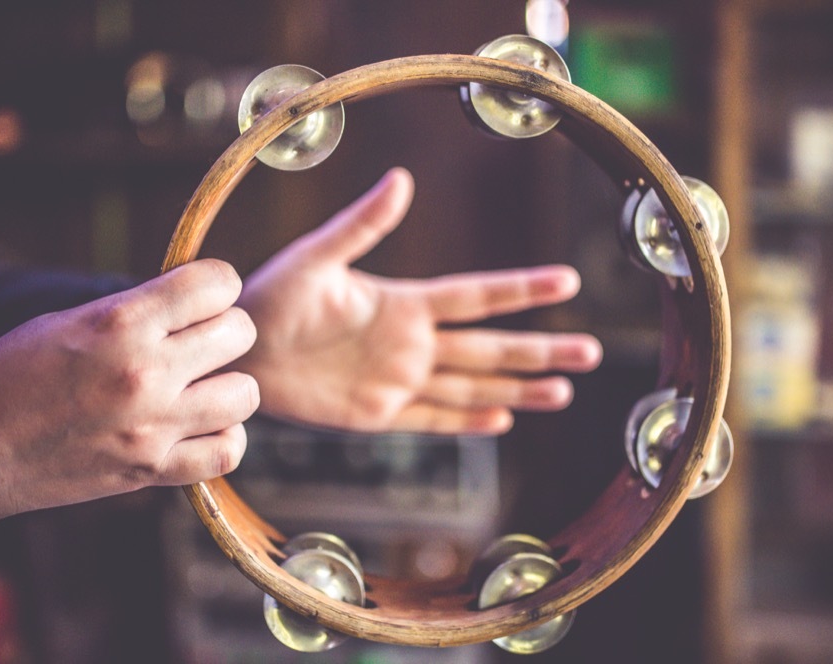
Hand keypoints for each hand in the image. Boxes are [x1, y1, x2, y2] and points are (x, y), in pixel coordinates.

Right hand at [0, 259, 258, 577]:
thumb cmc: (9, 376)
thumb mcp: (70, 322)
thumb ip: (138, 312)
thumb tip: (195, 302)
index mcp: (121, 323)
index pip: (216, 282)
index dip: (216, 285)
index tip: (200, 297)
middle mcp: (145, 371)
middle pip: (240, 332)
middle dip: (225, 331)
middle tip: (198, 343)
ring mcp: (153, 425)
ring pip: (246, 393)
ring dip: (229, 386)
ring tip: (200, 388)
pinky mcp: (152, 470)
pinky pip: (226, 451)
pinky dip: (223, 438)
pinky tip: (201, 428)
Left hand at [236, 168, 601, 434]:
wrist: (240, 349)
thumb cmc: (273, 297)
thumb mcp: (317, 257)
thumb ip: (361, 225)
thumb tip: (403, 179)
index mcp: (404, 303)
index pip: (476, 296)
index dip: (521, 289)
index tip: (567, 281)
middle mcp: (413, 343)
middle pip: (491, 348)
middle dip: (541, 350)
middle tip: (592, 351)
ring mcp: (399, 381)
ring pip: (473, 387)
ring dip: (518, 389)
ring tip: (563, 391)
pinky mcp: (378, 414)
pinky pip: (432, 420)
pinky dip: (467, 422)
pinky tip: (502, 420)